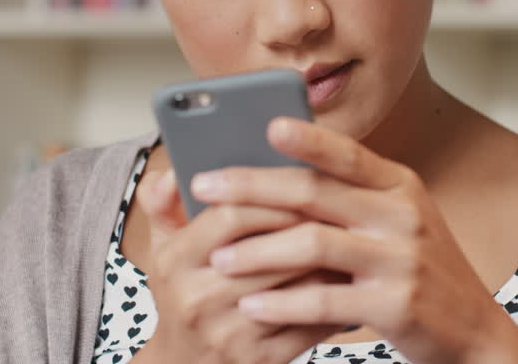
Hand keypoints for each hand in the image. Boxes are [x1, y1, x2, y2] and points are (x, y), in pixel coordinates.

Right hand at [129, 163, 347, 363]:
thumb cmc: (183, 296)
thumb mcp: (164, 250)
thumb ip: (165, 205)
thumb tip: (174, 173)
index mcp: (175, 261)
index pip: (230, 215)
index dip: (272, 196)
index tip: (303, 183)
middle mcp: (198, 298)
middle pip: (270, 249)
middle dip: (311, 225)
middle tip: (342, 206)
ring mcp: (230, 333)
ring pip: (297, 285)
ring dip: (331, 261)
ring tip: (353, 237)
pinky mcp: (261, 359)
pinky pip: (310, 323)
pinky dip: (335, 299)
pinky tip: (349, 281)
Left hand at [192, 118, 517, 363]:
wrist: (473, 332)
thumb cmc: (422, 272)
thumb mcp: (400, 222)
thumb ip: (353, 199)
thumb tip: (282, 177)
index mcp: (400, 187)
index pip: (347, 153)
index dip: (306, 138)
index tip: (263, 126)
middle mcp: (402, 216)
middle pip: (314, 192)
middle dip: (251, 187)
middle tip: (205, 188)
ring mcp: (400, 260)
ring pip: (312, 245)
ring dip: (257, 251)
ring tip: (219, 259)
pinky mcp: (395, 306)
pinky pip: (324, 301)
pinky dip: (282, 303)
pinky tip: (252, 305)